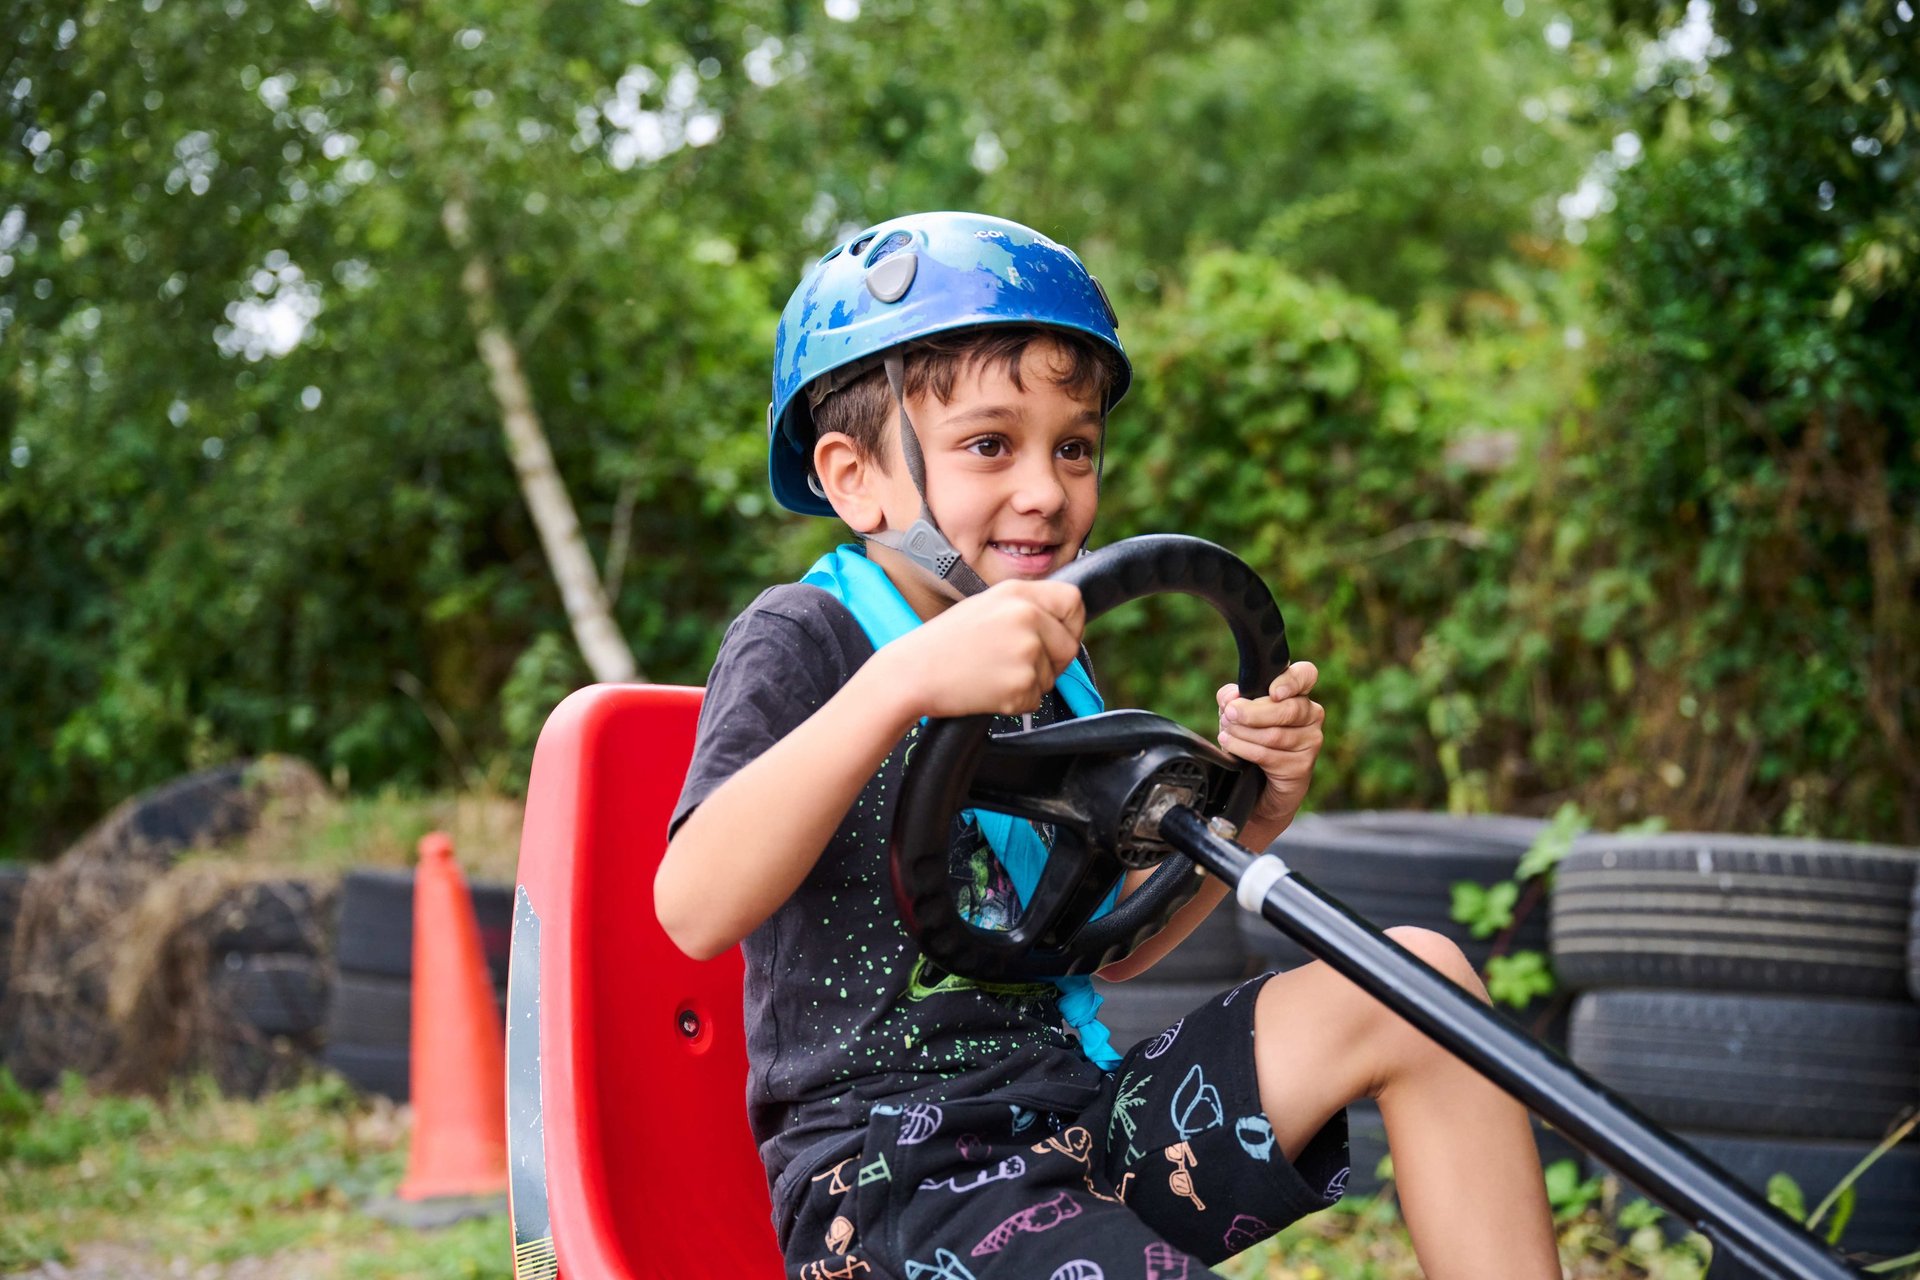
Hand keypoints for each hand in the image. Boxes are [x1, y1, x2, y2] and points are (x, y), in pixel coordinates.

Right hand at [884, 579, 1086, 719]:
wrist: (912, 673)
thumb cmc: (943, 644)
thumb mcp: (985, 606)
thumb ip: (1024, 609)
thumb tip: (1060, 623)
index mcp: (1017, 593)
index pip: (1073, 600)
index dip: (1071, 623)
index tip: (1059, 636)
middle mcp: (1027, 617)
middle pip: (1069, 645)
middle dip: (1053, 662)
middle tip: (1018, 666)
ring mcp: (1027, 650)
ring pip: (1052, 676)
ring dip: (1029, 683)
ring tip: (991, 674)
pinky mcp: (1022, 684)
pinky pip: (1035, 699)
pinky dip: (1016, 702)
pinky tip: (987, 689)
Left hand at [1216, 661, 1323, 833]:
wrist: (1261, 786)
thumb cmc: (1253, 741)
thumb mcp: (1238, 715)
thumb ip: (1232, 698)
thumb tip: (1231, 696)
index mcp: (1297, 694)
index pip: (1306, 675)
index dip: (1291, 681)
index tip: (1273, 692)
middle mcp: (1311, 714)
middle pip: (1288, 708)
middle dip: (1253, 712)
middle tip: (1231, 713)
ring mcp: (1311, 741)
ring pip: (1275, 734)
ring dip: (1244, 733)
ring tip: (1226, 733)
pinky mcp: (1302, 765)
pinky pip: (1269, 755)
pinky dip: (1244, 749)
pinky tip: (1231, 745)